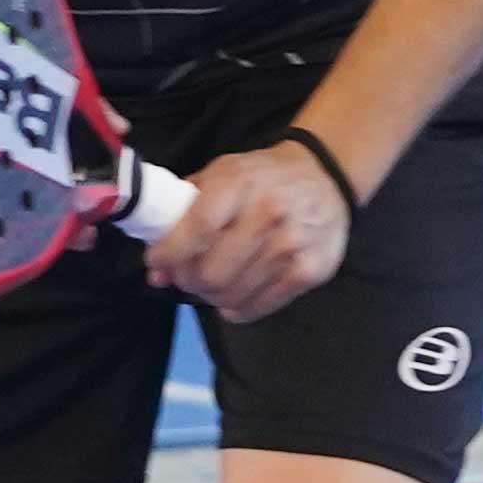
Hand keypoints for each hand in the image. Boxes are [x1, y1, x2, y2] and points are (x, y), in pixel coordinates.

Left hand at [145, 136, 348, 321]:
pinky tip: (236, 293)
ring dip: (212, 295)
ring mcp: (291, 245)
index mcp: (239, 183)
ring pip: (230, 295)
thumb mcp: (221, 175)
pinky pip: (257, 307)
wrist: (326, 176)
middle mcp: (268, 213)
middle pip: (210, 273)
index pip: (196, 230)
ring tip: (215, 281)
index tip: (157, 262)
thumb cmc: (263, 177)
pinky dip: (237, 308)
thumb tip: (157, 272)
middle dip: (189, 279)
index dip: (169, 254)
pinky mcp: (308, 271)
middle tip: (189, 273)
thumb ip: (183, 216)